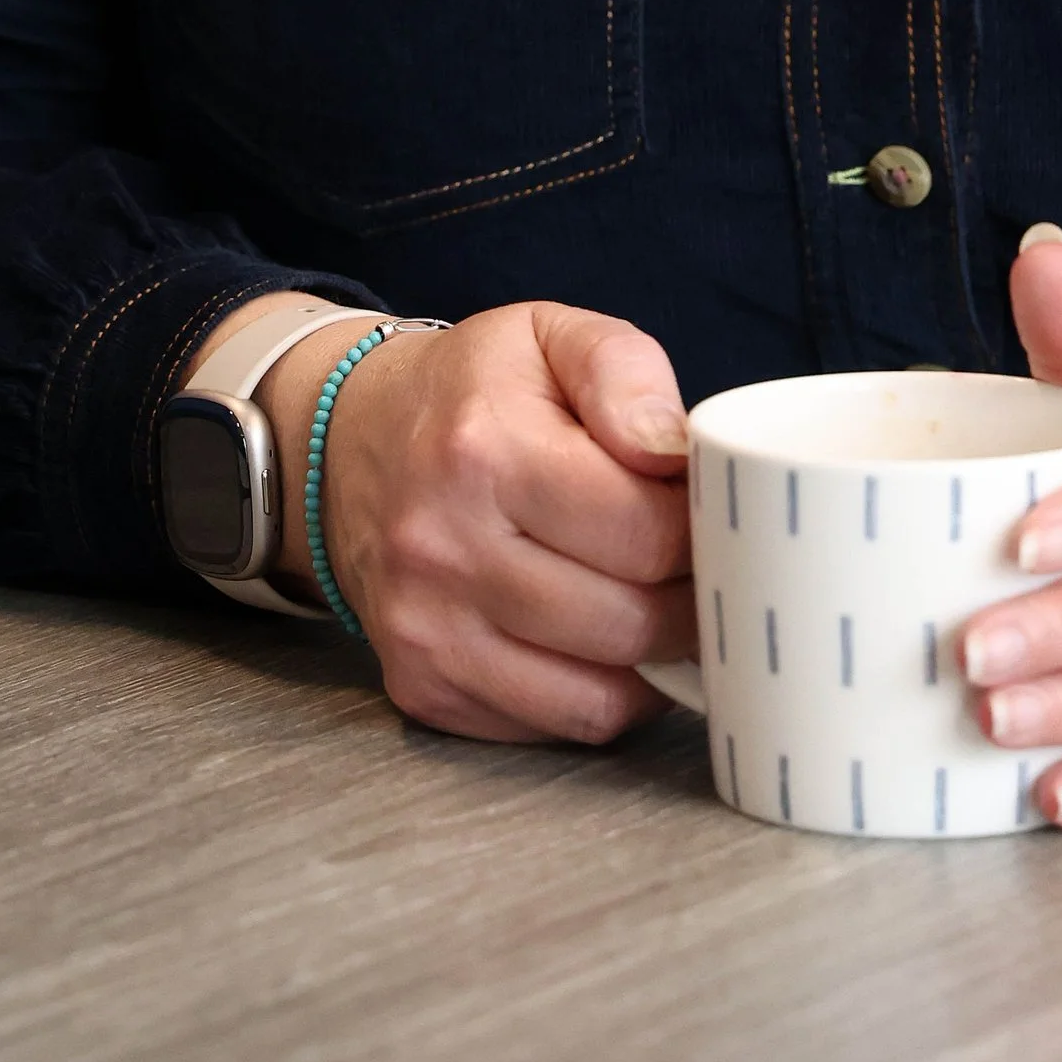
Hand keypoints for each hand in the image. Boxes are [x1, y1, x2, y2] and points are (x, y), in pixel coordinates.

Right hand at [254, 300, 696, 743]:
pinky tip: (606, 644)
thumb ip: (624, 371)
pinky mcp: (422, 687)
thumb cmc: (473, 392)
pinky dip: (600, 697)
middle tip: (703, 568)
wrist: (350, 445)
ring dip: (654, 662)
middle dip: (691, 602)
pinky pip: (553, 726)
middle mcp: (443, 550)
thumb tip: (674, 450)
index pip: (644, 533)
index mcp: (484, 451)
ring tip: (664, 608)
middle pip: (630, 623)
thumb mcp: (549, 335)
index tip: (711, 515)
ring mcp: (425, 631)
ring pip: (597, 697)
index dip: (703, 530)